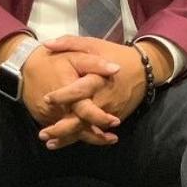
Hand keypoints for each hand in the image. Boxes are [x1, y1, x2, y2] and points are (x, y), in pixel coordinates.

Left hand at [38, 37, 173, 148]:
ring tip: (49, 143)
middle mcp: (103, 98)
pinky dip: (82, 138)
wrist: (144, 69)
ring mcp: (110, 111)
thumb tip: (46, 44)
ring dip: (69, 138)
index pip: (78, 90)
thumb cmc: (114, 54)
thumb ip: (69, 43)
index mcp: (97, 78)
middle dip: (62, 128)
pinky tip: (67, 142)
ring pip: (88, 128)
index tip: (46, 99)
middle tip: (42, 134)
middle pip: (82, 117)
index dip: (62, 96)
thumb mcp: (92, 44)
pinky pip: (97, 130)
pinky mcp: (115, 117)